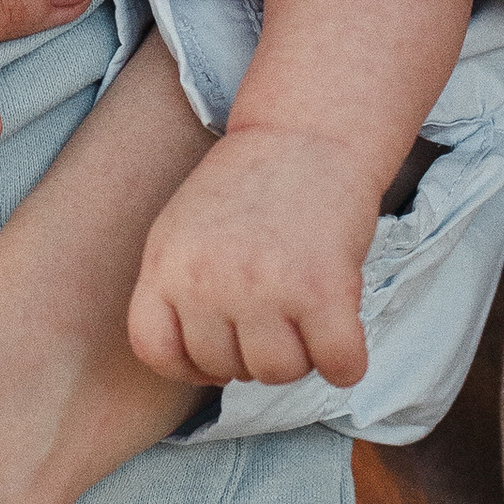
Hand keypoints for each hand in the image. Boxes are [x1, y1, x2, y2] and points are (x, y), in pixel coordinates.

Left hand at [128, 124, 377, 388]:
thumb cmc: (251, 182)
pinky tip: (343, 328)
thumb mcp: (183, 228)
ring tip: (305, 308)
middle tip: (276, 308)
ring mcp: (264, 288)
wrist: (307, 130)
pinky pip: (338, 367)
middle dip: (254, 350)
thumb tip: (197, 364)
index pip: (156, 353)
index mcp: (166, 264)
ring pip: (279, 373)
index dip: (191, 364)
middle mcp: (207, 281)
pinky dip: (347, 360)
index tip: (219, 350)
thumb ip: (178, 289)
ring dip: (301, 353)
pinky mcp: (323, 291)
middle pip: (226, 368)